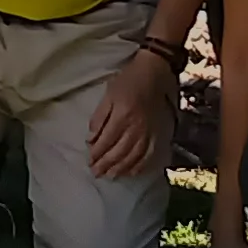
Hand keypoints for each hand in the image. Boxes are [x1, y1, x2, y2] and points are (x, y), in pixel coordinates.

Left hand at [84, 46, 175, 179]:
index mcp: (122, 116)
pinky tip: (132, 172)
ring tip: (111, 176)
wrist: (154, 72)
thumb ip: (99, 118)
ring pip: (134, 157)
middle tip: (96, 173)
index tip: (89, 161)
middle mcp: (136, 127)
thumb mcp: (108, 95)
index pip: (107, 141)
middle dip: (106, 164)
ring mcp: (149, 132)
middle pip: (119, 152)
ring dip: (121, 168)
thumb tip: (90, 139)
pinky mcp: (158, 133)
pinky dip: (141, 165)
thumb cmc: (128, 80)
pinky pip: (150, 154)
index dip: (97, 154)